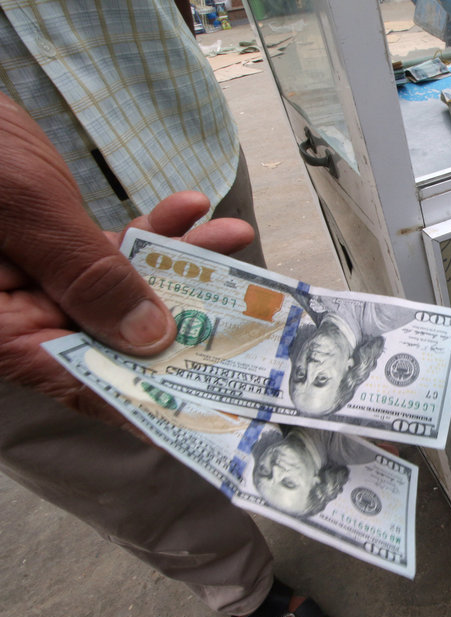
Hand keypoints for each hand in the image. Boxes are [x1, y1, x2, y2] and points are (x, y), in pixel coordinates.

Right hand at [0, 88, 253, 423]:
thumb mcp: (22, 209)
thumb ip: (85, 273)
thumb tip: (149, 338)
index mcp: (0, 329)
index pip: (83, 382)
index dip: (153, 396)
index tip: (217, 403)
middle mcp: (17, 314)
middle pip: (114, 339)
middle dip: (187, 320)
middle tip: (250, 313)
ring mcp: (31, 279)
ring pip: (120, 287)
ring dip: (181, 261)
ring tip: (234, 234)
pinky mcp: (42, 242)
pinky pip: (106, 247)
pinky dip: (148, 228)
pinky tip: (189, 203)